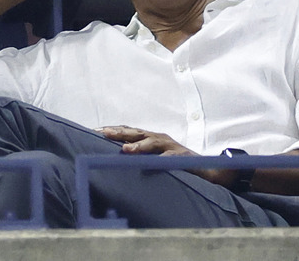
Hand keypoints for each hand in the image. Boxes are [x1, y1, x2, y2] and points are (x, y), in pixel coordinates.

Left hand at [100, 125, 239, 187]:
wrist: (204, 168)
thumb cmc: (175, 163)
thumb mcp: (153, 158)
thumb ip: (138, 156)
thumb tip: (114, 159)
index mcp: (150, 138)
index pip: (128, 130)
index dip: (112, 130)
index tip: (93, 131)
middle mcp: (159, 138)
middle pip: (137, 132)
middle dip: (119, 132)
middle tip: (102, 133)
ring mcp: (171, 146)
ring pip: (153, 142)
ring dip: (139, 145)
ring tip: (125, 149)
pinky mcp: (182, 156)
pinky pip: (170, 157)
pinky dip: (161, 160)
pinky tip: (152, 164)